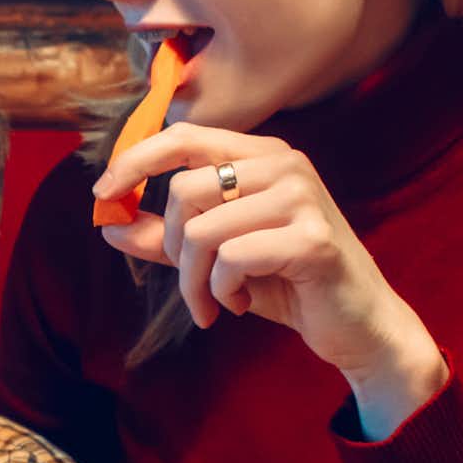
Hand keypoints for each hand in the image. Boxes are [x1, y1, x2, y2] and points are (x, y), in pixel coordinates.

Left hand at [92, 122, 447, 434]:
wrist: (358, 325)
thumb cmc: (289, 284)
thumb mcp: (219, 257)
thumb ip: (168, 239)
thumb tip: (110, 225)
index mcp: (262, 156)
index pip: (184, 136)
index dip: (134, 160)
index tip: (103, 194)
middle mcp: (284, 165)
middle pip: (184, 191)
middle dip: (173, 248)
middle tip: (192, 285)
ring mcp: (302, 197)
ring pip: (203, 230)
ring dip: (196, 282)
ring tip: (214, 303)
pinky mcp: (311, 238)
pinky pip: (232, 259)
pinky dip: (224, 291)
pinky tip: (244, 303)